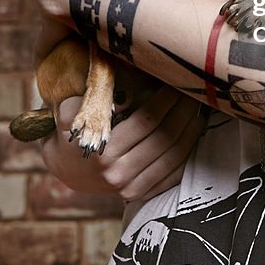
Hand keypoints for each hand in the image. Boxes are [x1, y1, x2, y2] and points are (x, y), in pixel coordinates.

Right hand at [41, 85, 206, 202]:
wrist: (64, 171)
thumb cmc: (69, 134)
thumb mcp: (68, 113)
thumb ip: (90, 96)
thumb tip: (117, 69)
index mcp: (102, 152)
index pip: (147, 120)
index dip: (167, 99)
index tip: (177, 81)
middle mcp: (118, 175)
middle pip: (165, 137)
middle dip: (184, 109)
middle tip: (195, 89)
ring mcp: (131, 189)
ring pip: (174, 155)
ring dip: (192, 128)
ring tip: (199, 106)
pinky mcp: (141, 195)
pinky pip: (173, 174)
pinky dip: (188, 151)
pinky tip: (195, 130)